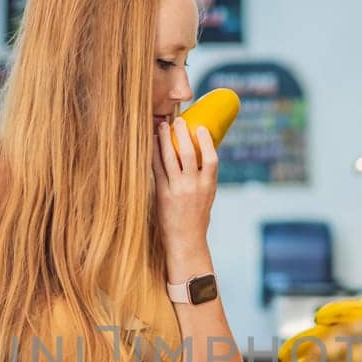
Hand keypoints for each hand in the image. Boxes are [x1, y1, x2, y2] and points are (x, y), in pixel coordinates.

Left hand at [153, 117, 216, 254]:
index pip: (211, 160)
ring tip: (161, 127)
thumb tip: (197, 155)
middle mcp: (194, 187)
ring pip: (170, 158)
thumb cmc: (196, 218)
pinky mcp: (162, 195)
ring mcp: (177, 190)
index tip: (201, 128)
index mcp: (209, 187)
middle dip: (182, 134)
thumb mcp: (207, 197)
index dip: (206, 142)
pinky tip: (151, 145)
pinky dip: (153, 154)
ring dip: (165, 140)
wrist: (186, 241)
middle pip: (188, 154)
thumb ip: (203, 178)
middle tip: (177, 120)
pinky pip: (157, 169)